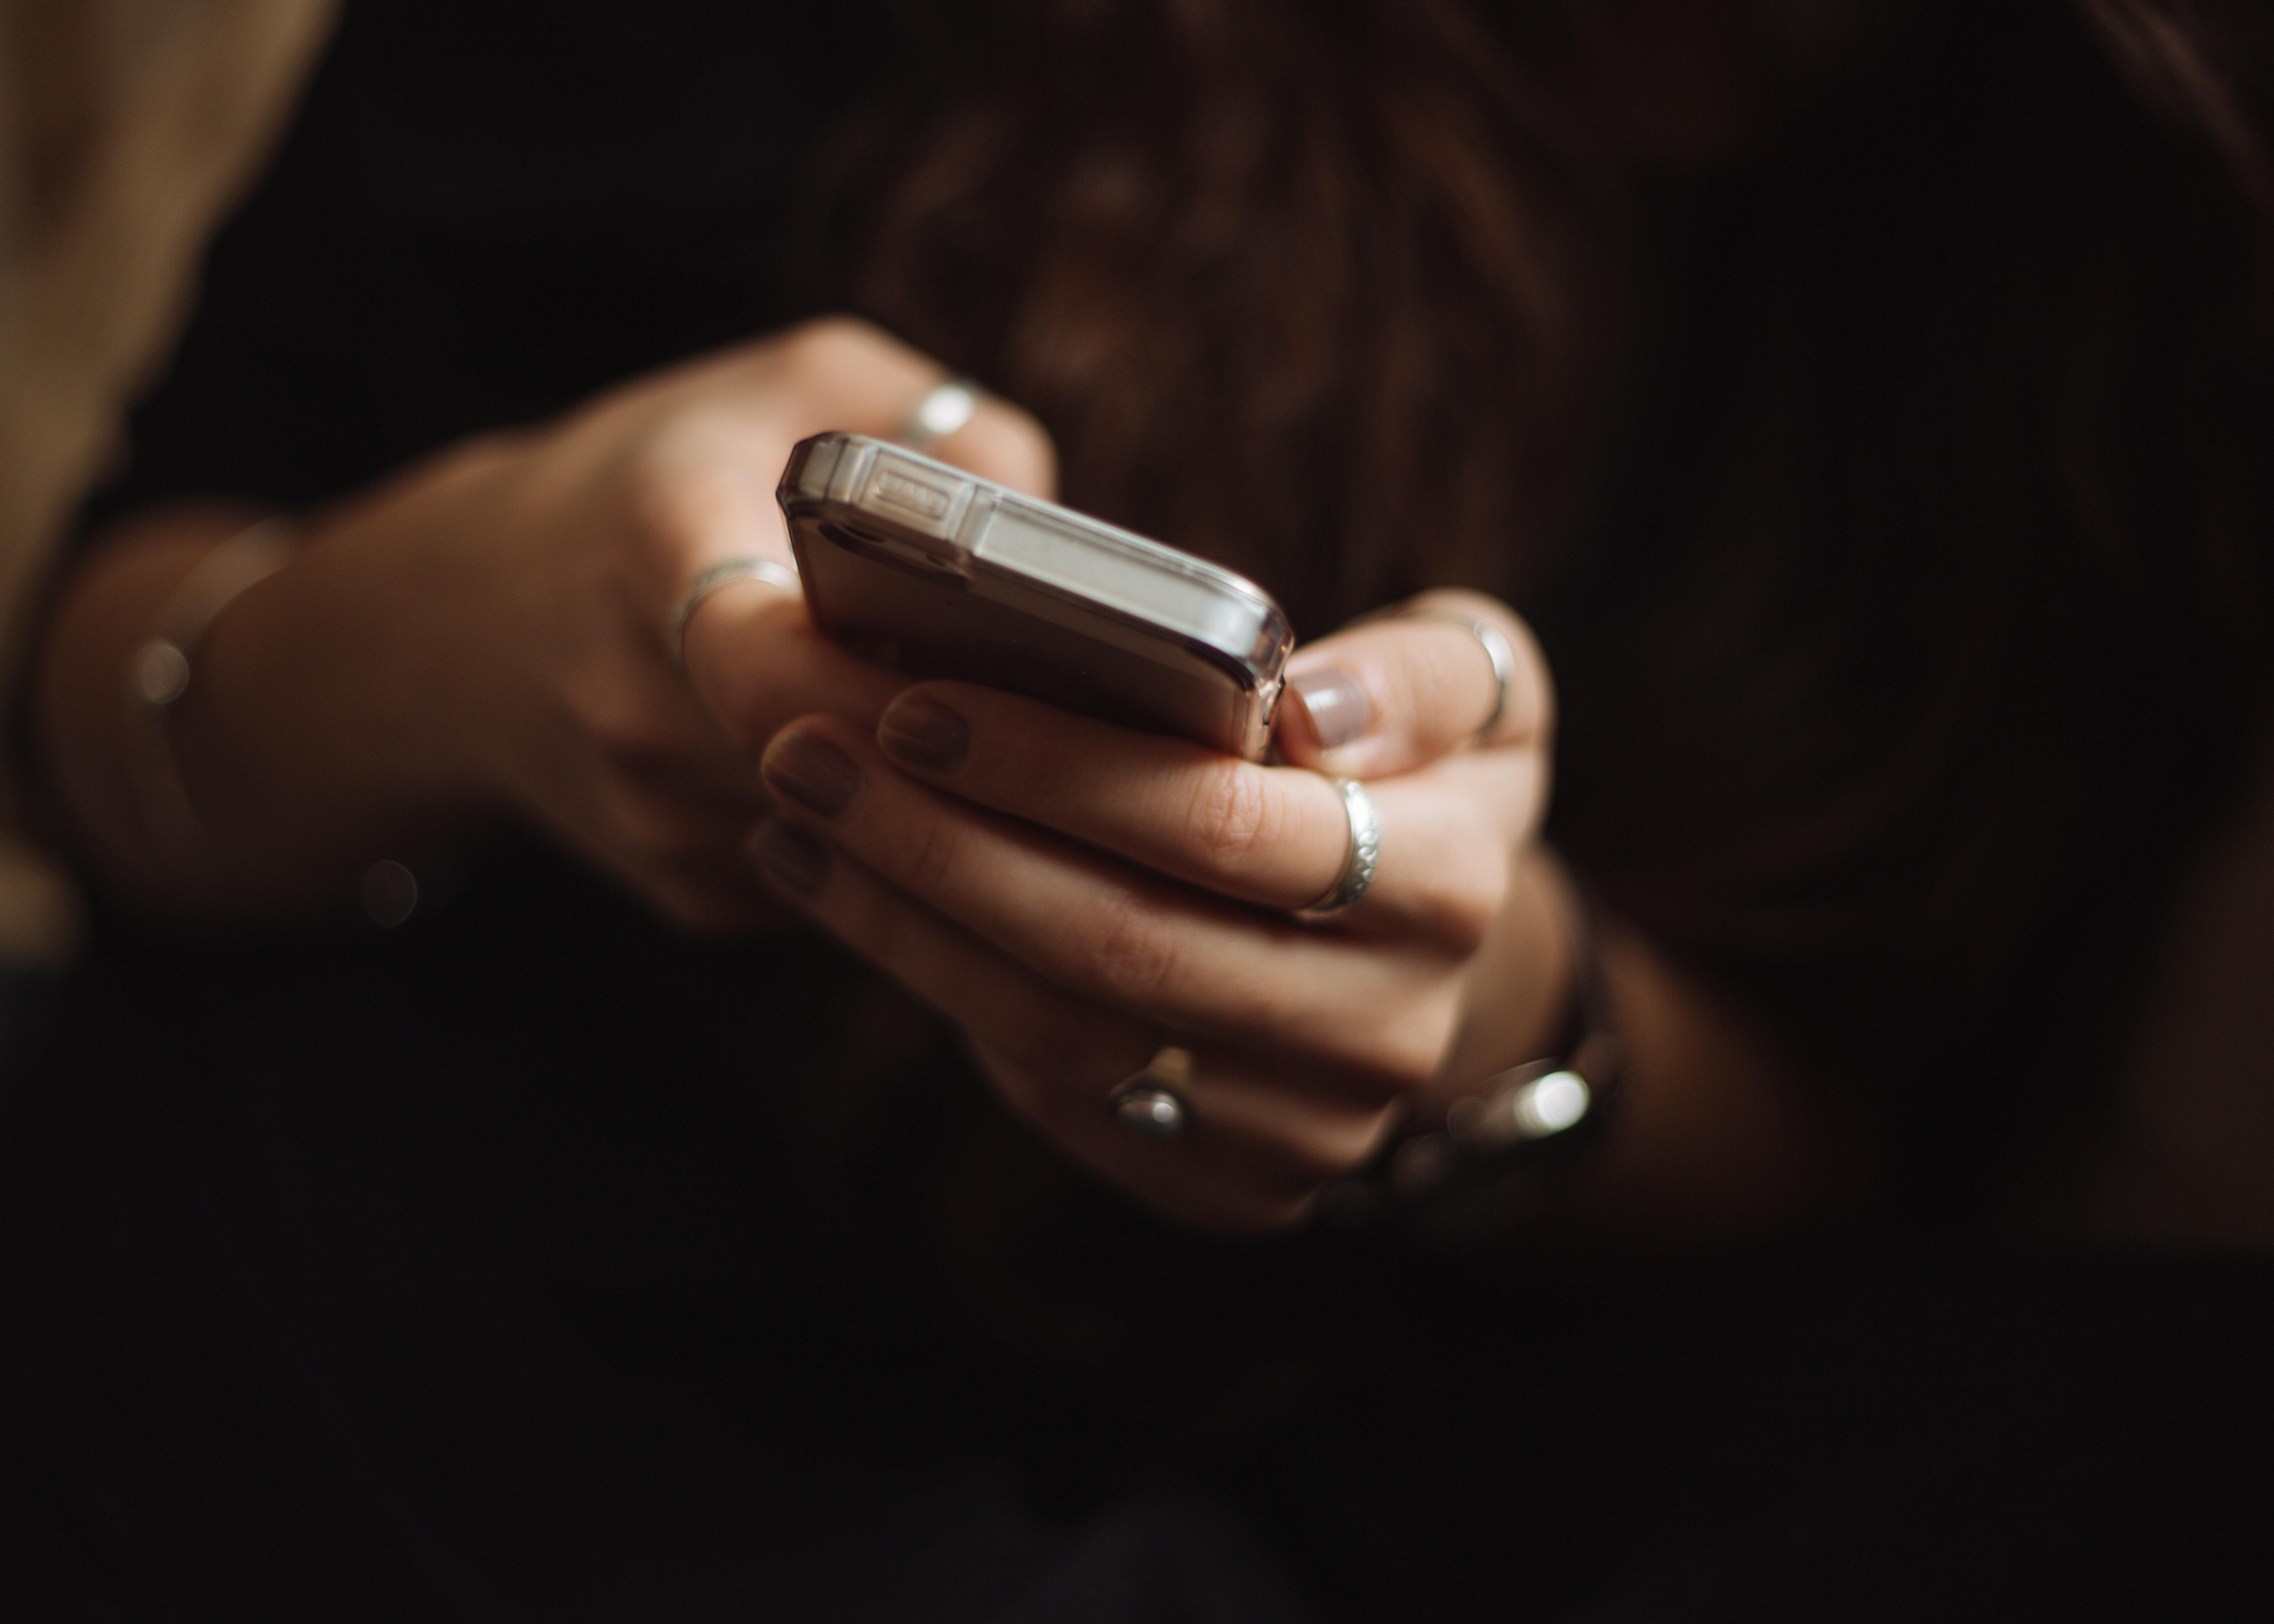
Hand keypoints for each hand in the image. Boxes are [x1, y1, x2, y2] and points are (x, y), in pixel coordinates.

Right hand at [62, 318, 1053, 925]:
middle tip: (1075, 713)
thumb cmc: (663, 479)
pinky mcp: (687, 895)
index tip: (993, 660)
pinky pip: (834, 883)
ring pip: (856, 840)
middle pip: (842, 763)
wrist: (464, 624)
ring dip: (943, 803)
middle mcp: (636, 704)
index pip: (769, 653)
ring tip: (1024, 744)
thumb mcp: (793, 384)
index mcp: (654, 550)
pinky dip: (894, 841)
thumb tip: (1060, 531)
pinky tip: (920, 782)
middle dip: (960, 745)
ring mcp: (656, 819)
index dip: (892, 676)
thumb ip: (937, 423)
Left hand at [746, 591, 1566, 1230]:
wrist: (1423, 954)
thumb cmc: (1413, 777)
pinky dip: (938, 989)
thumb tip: (1308, 711)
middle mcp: (1387, 1031)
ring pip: (1064, 1032)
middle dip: (939, 844)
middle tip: (804, 753)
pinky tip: (853, 897)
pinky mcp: (1226, 1187)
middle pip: (1119, 943)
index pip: (1222, 827)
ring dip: (904, 923)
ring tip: (797, 819)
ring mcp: (1304, 1131)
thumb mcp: (1477, 689)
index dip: (1056, 767)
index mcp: (1449, 888)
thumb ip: (1420, 674)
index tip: (916, 703)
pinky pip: (1057, 1095)